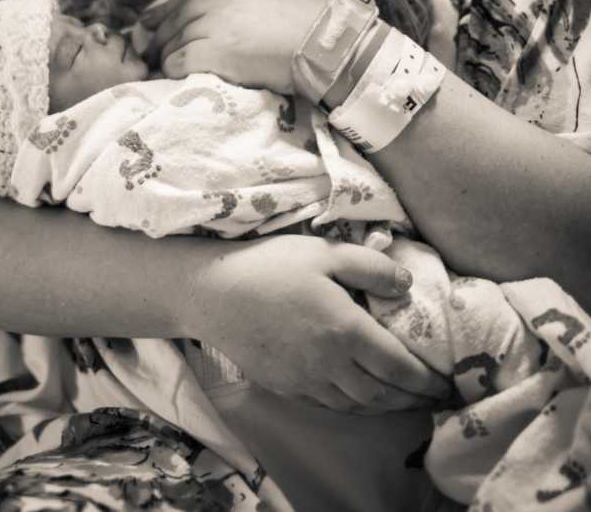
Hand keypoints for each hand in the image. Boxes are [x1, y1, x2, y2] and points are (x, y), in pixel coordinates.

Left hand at [142, 0, 328, 93]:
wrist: (330, 44)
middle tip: (150, 53)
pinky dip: (172, 70)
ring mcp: (215, 22)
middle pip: (174, 17)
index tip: (149, 24)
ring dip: (165, 56)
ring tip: (163, 69)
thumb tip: (200, 10)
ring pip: (172, 39)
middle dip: (158, 37)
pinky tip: (176, 77)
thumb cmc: (307, 20)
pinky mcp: (215, 52)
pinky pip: (178, 61)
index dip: (162, 12)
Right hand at [186, 235, 449, 412]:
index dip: (425, 380)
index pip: (398, 366)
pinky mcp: (286, 386)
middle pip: (381, 393)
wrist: (215, 294)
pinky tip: (356, 396)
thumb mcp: (324, 253)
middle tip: (431, 397)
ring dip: (384, 406)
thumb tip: (407, 284)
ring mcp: (307, 380)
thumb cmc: (271, 266)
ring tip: (400, 400)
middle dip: (411, 398)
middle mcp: (331, 365)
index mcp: (346, 331)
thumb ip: (370, 267)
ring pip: (357, 405)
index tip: (444, 383)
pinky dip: (352, 406)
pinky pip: (329, 404)